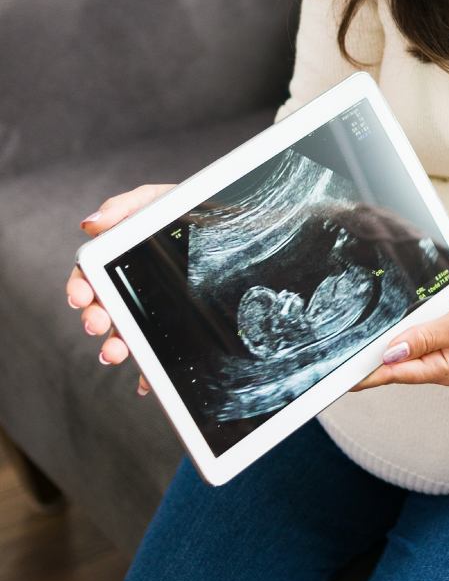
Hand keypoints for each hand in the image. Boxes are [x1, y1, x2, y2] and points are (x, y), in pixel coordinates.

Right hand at [67, 184, 175, 395]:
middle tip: (96, 325)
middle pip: (103, 308)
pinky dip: (149, 370)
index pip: (89, 277)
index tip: (80, 297)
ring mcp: (154, 308)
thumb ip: (124, 207)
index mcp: (120, 260)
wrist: (237, 224)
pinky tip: (145, 381)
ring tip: (114, 352)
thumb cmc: (190, 208)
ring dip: (114, 346)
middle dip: (94, 320)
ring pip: (125, 333)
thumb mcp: (158, 200)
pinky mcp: (178, 325)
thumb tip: (89, 223)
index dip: (80, 289)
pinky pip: (160, 352)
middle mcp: (133, 288)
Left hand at [352, 287, 448, 388]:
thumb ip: (422, 337)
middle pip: (400, 367)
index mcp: (444, 369)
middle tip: (344, 357)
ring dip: (391, 349)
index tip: (341, 379)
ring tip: (366, 346)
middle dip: (373, 362)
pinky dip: (410, 339)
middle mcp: (445, 368)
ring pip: (411, 356)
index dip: (366, 375)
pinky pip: (424, 345)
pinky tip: (401, 332)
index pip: (395, 374)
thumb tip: (391, 352)